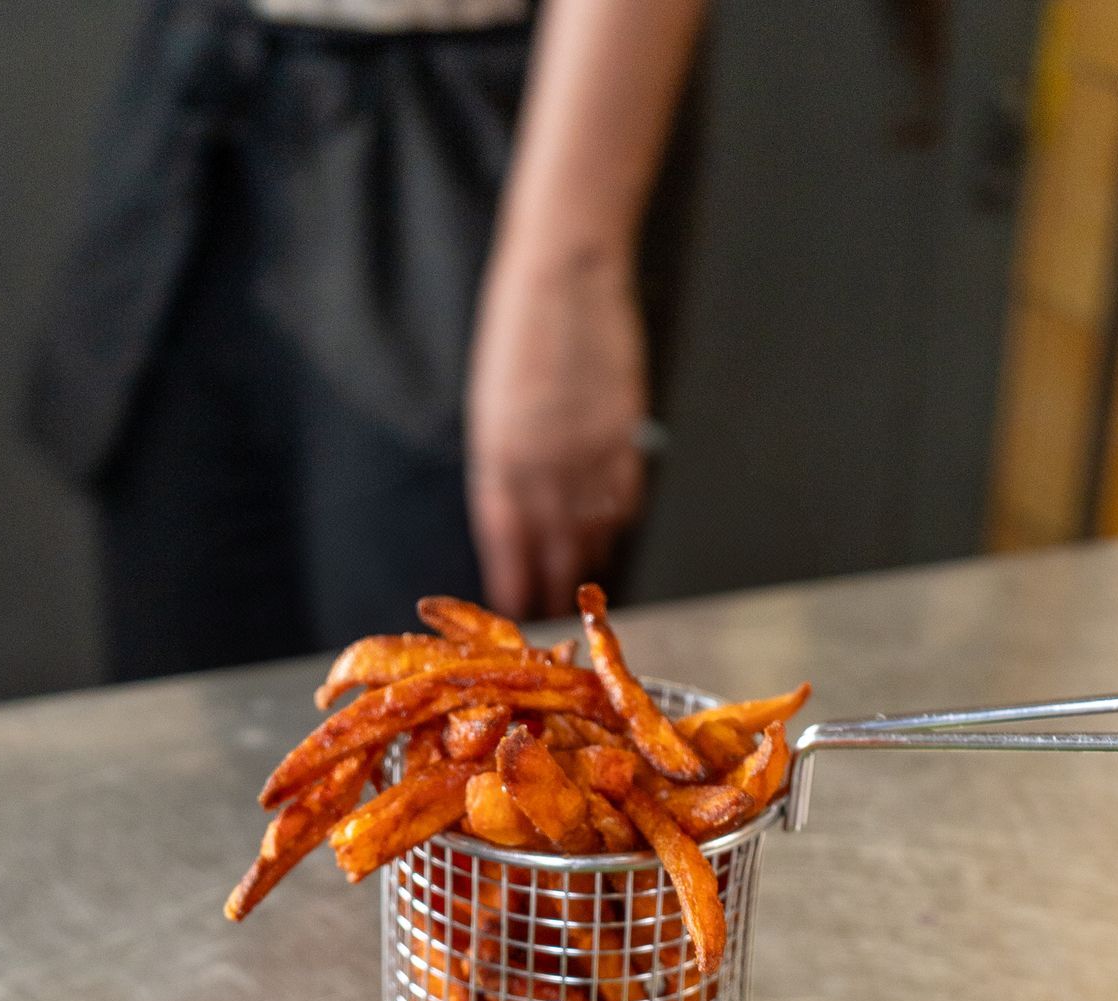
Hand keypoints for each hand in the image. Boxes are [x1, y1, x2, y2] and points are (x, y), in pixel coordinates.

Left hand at [466, 247, 648, 622]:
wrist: (565, 273)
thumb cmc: (517, 329)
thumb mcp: (491, 404)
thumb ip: (502, 463)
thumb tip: (517, 514)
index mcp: (499, 456)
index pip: (506, 541)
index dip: (512, 580)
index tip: (514, 605)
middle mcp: (545, 464)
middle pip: (552, 547)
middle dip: (550, 584)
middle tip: (550, 610)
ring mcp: (589, 452)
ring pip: (594, 529)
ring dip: (587, 559)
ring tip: (581, 578)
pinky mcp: (626, 434)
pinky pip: (625, 498)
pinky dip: (617, 520)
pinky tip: (610, 529)